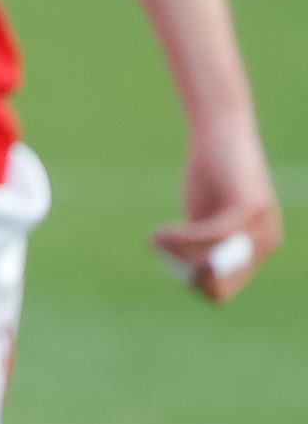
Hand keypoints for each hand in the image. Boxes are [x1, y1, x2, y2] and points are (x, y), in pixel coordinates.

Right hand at [154, 121, 282, 302]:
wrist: (221, 132)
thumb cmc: (210, 174)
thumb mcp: (204, 219)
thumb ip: (202, 246)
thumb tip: (187, 278)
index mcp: (257, 250)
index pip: (223, 292)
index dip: (190, 284)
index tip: (168, 262)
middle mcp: (266, 242)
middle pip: (218, 284)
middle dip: (185, 272)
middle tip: (163, 250)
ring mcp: (261, 226)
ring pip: (212, 261)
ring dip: (178, 255)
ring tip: (156, 239)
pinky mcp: (248, 207)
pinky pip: (210, 236)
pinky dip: (180, 238)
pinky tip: (160, 232)